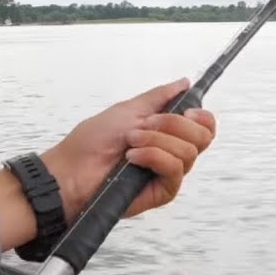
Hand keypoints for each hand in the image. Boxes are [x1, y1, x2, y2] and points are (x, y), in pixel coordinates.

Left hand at [41, 77, 216, 219]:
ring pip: (188, 152)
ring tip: (130, 142)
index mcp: (166, 133)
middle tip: (145, 125)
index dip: (202, 117)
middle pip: (203, 137)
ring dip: (156, 140)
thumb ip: (159, 96)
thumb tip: (184, 83)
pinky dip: (154, 157)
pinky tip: (132, 158)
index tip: (188, 110)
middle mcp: (172, 153)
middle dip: (174, 124)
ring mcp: (168, 173)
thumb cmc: (91, 143)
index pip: (204, 126)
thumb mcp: (128, 109)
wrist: (71, 171)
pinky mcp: (163, 191)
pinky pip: (175, 169)